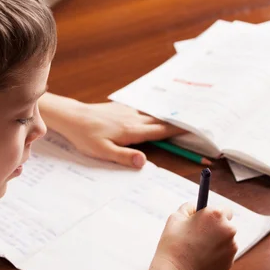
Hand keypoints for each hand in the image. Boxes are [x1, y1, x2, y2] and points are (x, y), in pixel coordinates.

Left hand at [45, 98, 185, 167]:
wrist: (73, 117)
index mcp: (132, 131)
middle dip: (178, 122)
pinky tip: (155, 113)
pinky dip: (153, 113)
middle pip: (161, 121)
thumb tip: (144, 162)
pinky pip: (142, 110)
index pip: (161, 131)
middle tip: (196, 123)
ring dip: (167, 116)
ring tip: (182, 117)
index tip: (195, 129)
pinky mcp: (121, 108)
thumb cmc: (86, 137)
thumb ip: (124, 157)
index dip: (178, 131)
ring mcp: (128, 112)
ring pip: (152, 114)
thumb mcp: (103, 152)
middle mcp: (133, 119)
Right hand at [153, 203, 237, 269]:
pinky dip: (216, 255)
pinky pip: (224, 255)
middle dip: (216, 229)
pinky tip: (202, 258)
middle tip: (199, 236)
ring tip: (198, 248)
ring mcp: (231, 247)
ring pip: (226, 241)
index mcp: (215, 215)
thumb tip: (197, 208)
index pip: (224, 210)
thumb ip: (190, 208)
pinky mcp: (229, 262)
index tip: (207, 220)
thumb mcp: (176, 217)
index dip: (214, 215)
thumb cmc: (173, 243)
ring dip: (217, 242)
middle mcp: (228, 229)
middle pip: (226, 225)